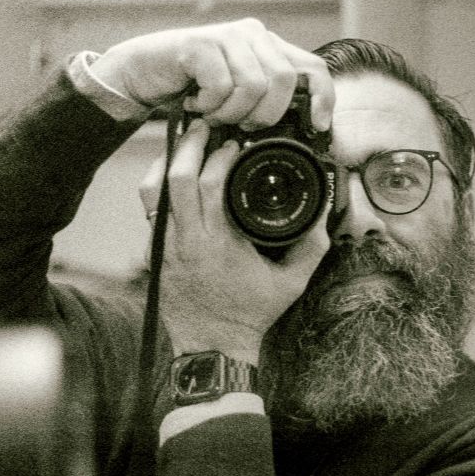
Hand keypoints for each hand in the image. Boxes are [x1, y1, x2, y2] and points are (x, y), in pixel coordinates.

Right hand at [90, 18, 334, 130]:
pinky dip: (209, 106)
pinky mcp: (201, 43)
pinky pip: (222, 86)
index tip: (319, 126)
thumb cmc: (194, 88)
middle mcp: (254, 34)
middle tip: (240, 125)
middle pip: (284, 81)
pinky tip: (196, 103)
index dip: (323, 97)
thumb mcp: (239, 95)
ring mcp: (228, 35)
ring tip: (213, 114)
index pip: (313, 68)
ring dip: (231, 113)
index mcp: (270, 46)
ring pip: (253, 86)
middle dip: (265, 115)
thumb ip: (269, 100)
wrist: (144, 73)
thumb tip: (306, 128)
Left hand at [139, 118, 330, 365]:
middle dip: (189, 144)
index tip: (235, 145)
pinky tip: (174, 177)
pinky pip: (150, 212)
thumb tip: (324, 214)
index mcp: (218, 242)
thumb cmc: (251, 315)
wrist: (214, 348)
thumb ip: (311, 246)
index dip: (221, 155)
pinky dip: (160, 188)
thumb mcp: (291, 282)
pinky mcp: (154, 255)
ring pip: (152, 191)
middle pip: (176, 177)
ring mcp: (164, 248)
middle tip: (204, 127)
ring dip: (167, 162)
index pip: (209, 182)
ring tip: (183, 144)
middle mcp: (185, 241)